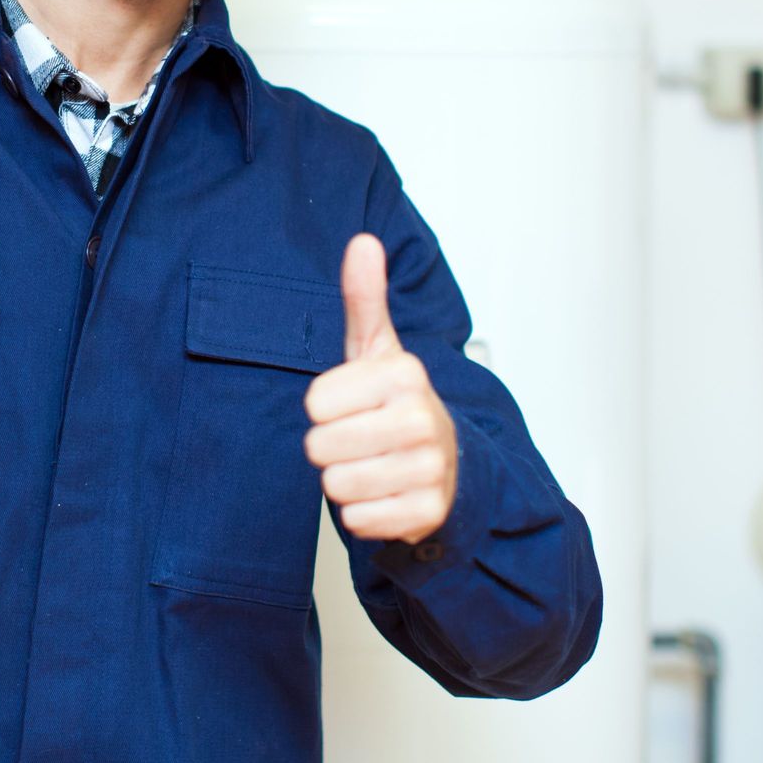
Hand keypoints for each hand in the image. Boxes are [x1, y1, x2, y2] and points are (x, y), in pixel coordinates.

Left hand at [303, 233, 458, 543]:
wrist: (446, 463)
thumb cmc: (396, 403)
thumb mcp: (376, 349)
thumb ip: (364, 298)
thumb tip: (362, 242)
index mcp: (405, 374)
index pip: (315, 402)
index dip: (323, 407)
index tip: (352, 403)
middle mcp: (421, 419)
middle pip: (320, 447)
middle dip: (330, 447)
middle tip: (359, 438)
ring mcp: (428, 469)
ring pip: (337, 485)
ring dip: (344, 480)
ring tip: (371, 464)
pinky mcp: (427, 513)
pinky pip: (358, 520)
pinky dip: (363, 513)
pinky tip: (385, 493)